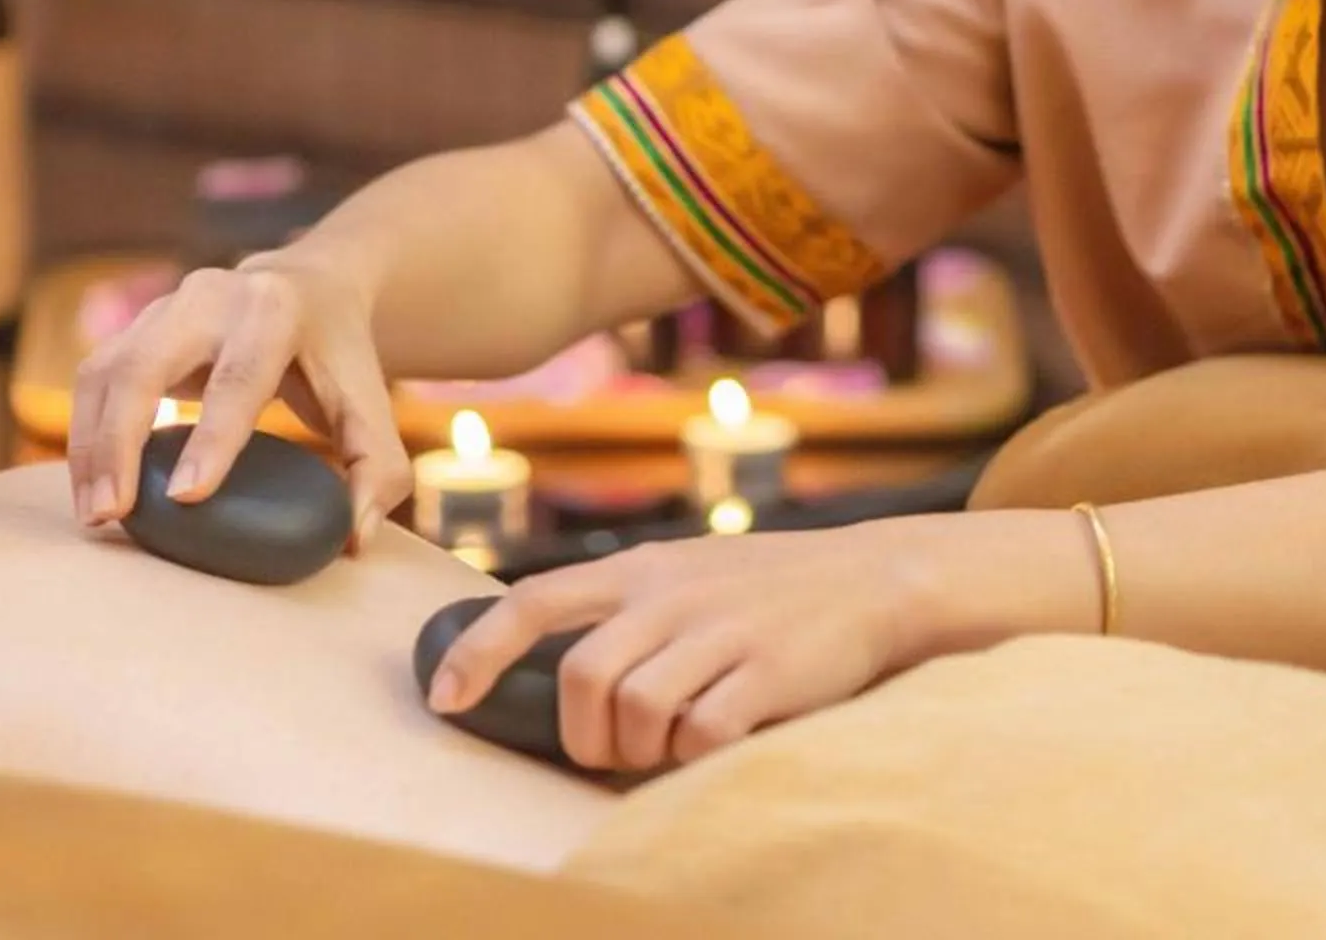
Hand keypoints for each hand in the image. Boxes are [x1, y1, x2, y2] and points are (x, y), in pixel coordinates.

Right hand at [67, 254, 412, 544]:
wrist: (310, 285)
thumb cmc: (339, 357)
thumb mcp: (372, 404)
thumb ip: (378, 470)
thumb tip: (356, 537)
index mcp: (275, 311)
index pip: (238, 378)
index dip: (212, 438)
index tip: (186, 497)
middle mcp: (212, 297)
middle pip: (146, 365)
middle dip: (120, 441)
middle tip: (112, 514)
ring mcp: (166, 306)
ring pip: (107, 371)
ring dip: (91, 445)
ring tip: (95, 514)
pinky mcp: (135, 326)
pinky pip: (95, 378)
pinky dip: (85, 433)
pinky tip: (90, 486)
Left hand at [427, 510, 1094, 771]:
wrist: (878, 578)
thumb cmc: (774, 589)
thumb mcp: (691, 572)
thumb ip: (629, 607)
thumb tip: (554, 665)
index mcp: (644, 569)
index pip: (537, 599)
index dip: (479, 649)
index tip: (446, 699)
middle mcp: (672, 595)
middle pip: (580, 679)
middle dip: (584, 737)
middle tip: (614, 752)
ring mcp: (720, 632)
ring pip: (634, 713)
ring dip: (640, 751)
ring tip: (670, 749)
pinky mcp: (767, 673)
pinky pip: (701, 734)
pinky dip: (698, 756)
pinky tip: (720, 742)